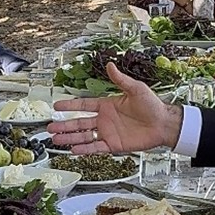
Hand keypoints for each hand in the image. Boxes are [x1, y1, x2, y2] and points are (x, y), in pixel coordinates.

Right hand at [49, 62, 182, 152]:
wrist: (163, 124)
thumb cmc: (152, 105)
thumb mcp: (135, 89)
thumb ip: (120, 79)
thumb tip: (110, 65)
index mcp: (107, 105)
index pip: (84, 105)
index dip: (70, 105)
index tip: (57, 105)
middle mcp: (105, 119)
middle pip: (79, 122)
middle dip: (64, 124)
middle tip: (50, 126)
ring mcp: (108, 133)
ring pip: (84, 136)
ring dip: (69, 137)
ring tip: (56, 139)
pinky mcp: (114, 145)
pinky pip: (96, 147)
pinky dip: (84, 149)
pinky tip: (73, 150)